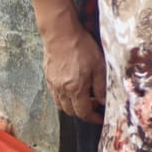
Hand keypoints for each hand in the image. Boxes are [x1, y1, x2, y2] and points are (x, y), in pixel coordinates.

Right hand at [32, 0, 105, 121]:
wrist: (60, 33)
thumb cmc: (81, 46)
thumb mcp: (99, 65)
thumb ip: (100, 86)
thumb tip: (103, 101)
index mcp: (75, 89)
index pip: (83, 112)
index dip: (93, 118)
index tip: (100, 118)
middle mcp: (61, 90)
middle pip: (71, 112)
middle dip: (83, 113)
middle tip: (95, 106)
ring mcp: (52, 84)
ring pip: (61, 105)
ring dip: (73, 106)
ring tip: (84, 97)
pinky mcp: (48, 77)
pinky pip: (55, 95)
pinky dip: (64, 98)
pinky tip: (72, 89)